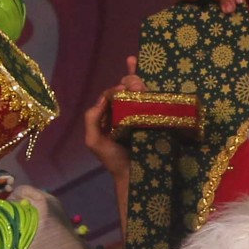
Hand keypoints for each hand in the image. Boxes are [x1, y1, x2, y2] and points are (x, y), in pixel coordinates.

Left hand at [82, 56, 144, 180]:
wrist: (135, 176)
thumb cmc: (113, 159)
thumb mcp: (94, 140)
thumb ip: (92, 119)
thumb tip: (105, 98)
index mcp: (109, 116)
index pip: (112, 95)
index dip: (117, 88)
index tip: (124, 88)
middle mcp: (125, 114)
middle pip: (127, 90)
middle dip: (130, 79)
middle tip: (134, 73)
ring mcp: (140, 117)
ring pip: (140, 94)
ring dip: (141, 81)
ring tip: (141, 73)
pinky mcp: (154, 122)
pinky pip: (152, 104)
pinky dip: (153, 91)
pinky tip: (156, 77)